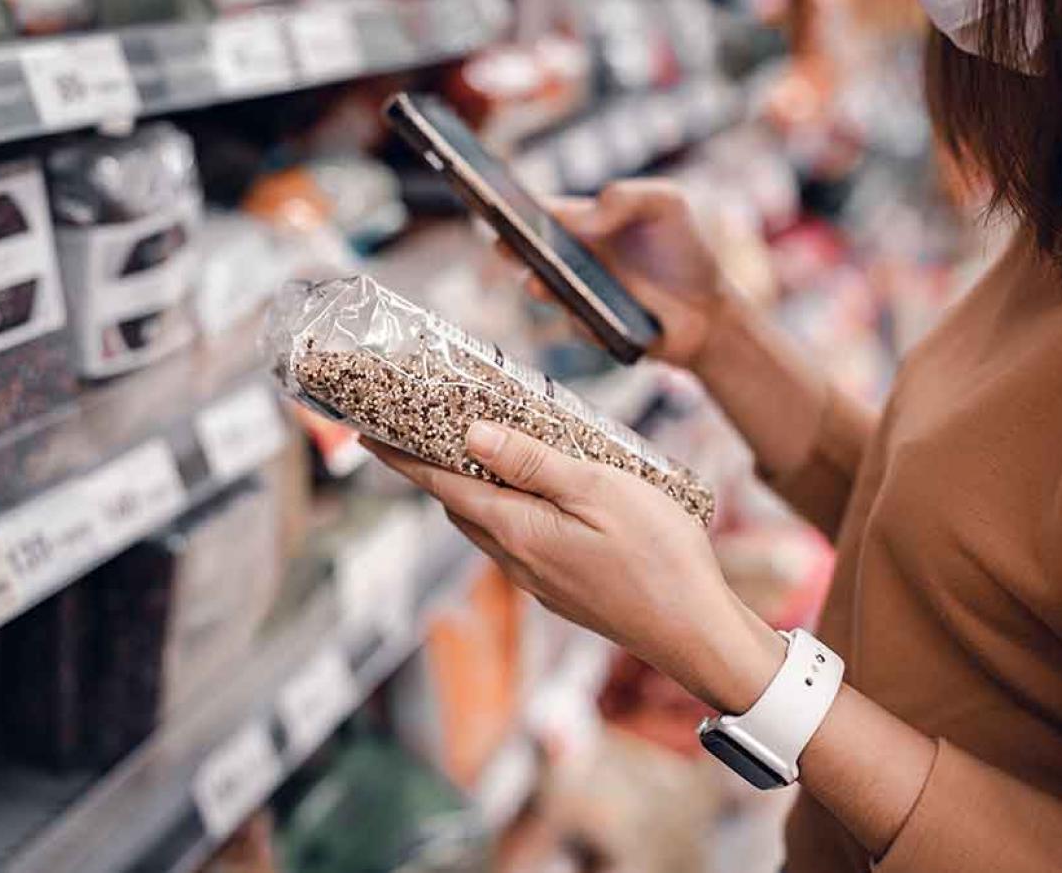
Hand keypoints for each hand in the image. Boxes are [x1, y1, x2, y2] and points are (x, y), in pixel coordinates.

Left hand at [363, 423, 784, 714]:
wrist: (693, 632)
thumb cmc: (658, 556)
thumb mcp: (598, 489)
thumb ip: (531, 463)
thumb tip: (470, 436)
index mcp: (517, 530)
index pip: (440, 485)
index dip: (401, 457)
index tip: (368, 434)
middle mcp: (515, 560)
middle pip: (458, 506)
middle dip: (435, 469)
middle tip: (431, 429)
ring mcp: (537, 581)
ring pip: (486, 528)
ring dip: (474, 491)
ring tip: (485, 454)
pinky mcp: (560, 592)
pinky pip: (515, 545)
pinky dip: (508, 513)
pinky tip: (538, 498)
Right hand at [500, 179, 732, 368]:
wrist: (710, 313)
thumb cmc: (685, 252)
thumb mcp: (666, 205)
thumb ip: (626, 197)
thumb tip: (583, 218)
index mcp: (584, 222)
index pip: (541, 209)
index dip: (513, 203)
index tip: (493, 197)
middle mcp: (573, 258)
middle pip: (529, 250)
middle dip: (510, 245)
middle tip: (502, 241)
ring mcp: (577, 295)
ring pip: (544, 290)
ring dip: (538, 286)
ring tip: (538, 282)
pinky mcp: (588, 329)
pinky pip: (576, 324)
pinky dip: (583, 320)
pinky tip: (595, 318)